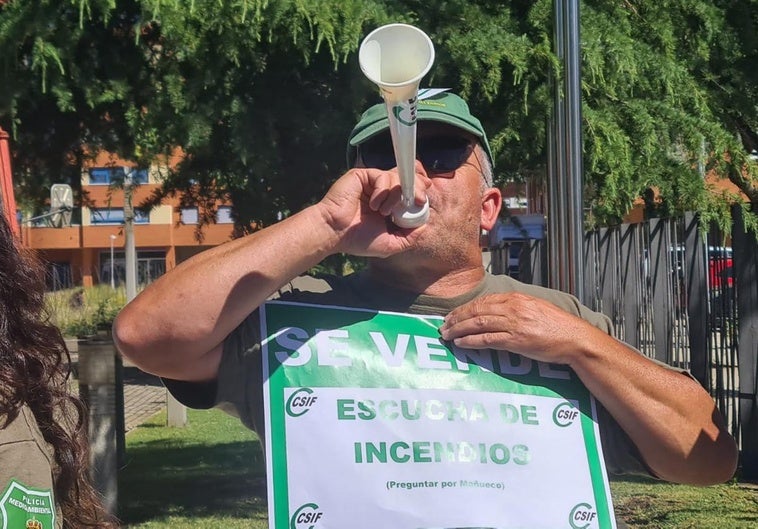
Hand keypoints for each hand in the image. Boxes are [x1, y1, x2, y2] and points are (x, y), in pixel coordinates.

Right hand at [317, 162, 430, 256]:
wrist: (334, 233)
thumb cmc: (357, 240)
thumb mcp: (389, 244)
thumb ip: (408, 237)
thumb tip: (424, 226)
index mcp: (389, 206)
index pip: (409, 193)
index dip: (420, 192)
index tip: (423, 200)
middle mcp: (382, 192)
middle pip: (407, 180)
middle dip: (416, 188)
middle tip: (418, 200)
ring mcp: (372, 183)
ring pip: (396, 177)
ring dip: (395, 196)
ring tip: (384, 212)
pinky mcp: (363, 176)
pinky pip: (382, 175)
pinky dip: (382, 190)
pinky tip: (374, 205)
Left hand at [439, 293, 600, 365]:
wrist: (574, 338)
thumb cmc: (556, 326)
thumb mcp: (534, 308)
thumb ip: (515, 308)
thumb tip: (496, 313)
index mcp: (516, 298)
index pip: (483, 301)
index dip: (464, 308)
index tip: (453, 315)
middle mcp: (512, 308)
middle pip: (476, 310)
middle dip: (457, 318)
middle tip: (443, 325)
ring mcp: (514, 324)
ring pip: (478, 324)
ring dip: (459, 329)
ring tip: (447, 335)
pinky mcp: (516, 340)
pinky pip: (488, 340)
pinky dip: (471, 341)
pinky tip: (461, 343)